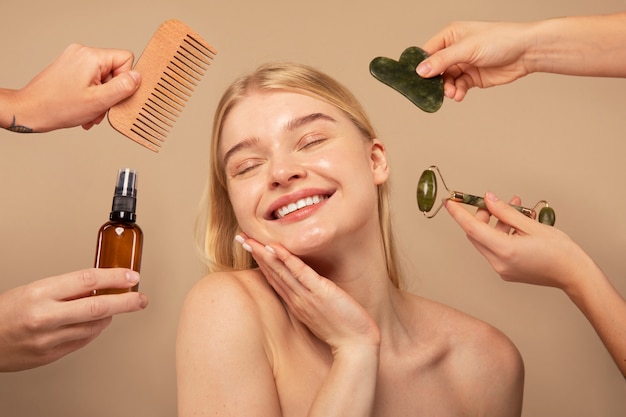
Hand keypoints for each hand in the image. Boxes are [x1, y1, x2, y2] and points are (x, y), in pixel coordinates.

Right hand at [0, 268, 147, 371]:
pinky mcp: (51, 355)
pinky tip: (94, 323)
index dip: (114, 277)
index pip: (87, 280)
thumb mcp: (35, 289)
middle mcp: (46, 316)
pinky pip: (83, 341)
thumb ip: (68, 288)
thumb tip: (101, 284)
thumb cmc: (6, 311)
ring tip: (111, 308)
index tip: (131, 276)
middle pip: (98, 307)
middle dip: (126, 302)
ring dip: (109, 316)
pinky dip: (94, 330)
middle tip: (141, 299)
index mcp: (40, 293)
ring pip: (94, 326)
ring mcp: (49, 339)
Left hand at [15, 43, 140, 131]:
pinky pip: (91, 79)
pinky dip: (91, 94)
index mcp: (91, 56)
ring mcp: (74, 59)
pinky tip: (84, 107)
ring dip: (101, 97)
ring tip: (90, 111)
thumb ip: (123, 87)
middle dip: (110, 93)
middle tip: (100, 108)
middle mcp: (82, 52)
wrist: (30, 110)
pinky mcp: (69, 67)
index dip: (125, 80)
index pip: (125, 60)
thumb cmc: (59, 106)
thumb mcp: (99, 100)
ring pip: (103, 77)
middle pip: (114, 70)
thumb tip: (138, 77)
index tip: (113, 95)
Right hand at [236, 234, 379, 351]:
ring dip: (264, 254)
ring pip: (280, 272)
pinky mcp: (320, 293)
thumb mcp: (320, 312)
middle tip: (240, 237)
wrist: (356, 345)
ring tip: (250, 240)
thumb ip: (310, 299)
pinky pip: (301, 273)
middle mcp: (296, 299)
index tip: (248, 245)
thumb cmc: (342, 329)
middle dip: (255, 254)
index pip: (274, 277)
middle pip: (272, 272)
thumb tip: (308, 288)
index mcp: (296, 302)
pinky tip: (275, 248)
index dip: (260, 261)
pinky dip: (287, 260)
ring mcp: (306, 296)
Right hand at [417, 21, 530, 100]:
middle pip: (435, 70)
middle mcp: (455, 49)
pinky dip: (457, 92)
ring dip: (447, 89)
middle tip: (438, 90)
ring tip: (453, 93)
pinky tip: (460, 95)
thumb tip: (421, 71)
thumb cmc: (500, 40)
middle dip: (436, 82)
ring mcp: (463, 64)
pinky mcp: (472, 77)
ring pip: (446, 81)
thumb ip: (442, 61)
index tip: (416, 79)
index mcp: (450, 35)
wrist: (525, 52)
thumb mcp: (466, 49)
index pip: (427, 52)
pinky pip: (458, 87)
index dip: (421, 66)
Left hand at [445, 192, 591, 291]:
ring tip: (514, 209)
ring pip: (486, 241)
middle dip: (481, 216)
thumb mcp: (532, 225)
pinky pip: (495, 249)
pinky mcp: (506, 271)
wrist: (574, 274)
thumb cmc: (560, 251)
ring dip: (494, 224)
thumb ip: (506, 212)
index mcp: (505, 250)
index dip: (458, 214)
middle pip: (476, 235)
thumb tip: (488, 200)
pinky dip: (500, 235)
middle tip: (493, 202)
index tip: (449, 202)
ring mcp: (501, 269)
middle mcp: (499, 262)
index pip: (472, 228)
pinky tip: (516, 225)